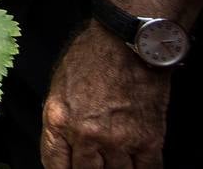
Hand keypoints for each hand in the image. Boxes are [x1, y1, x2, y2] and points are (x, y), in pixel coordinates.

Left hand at [41, 23, 170, 168]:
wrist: (125, 44)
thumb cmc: (90, 58)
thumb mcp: (58, 87)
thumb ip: (60, 120)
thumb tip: (63, 146)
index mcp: (58, 120)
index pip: (54, 164)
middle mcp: (86, 135)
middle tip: (94, 164)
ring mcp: (118, 140)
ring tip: (113, 162)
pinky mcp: (148, 140)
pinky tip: (136, 166)